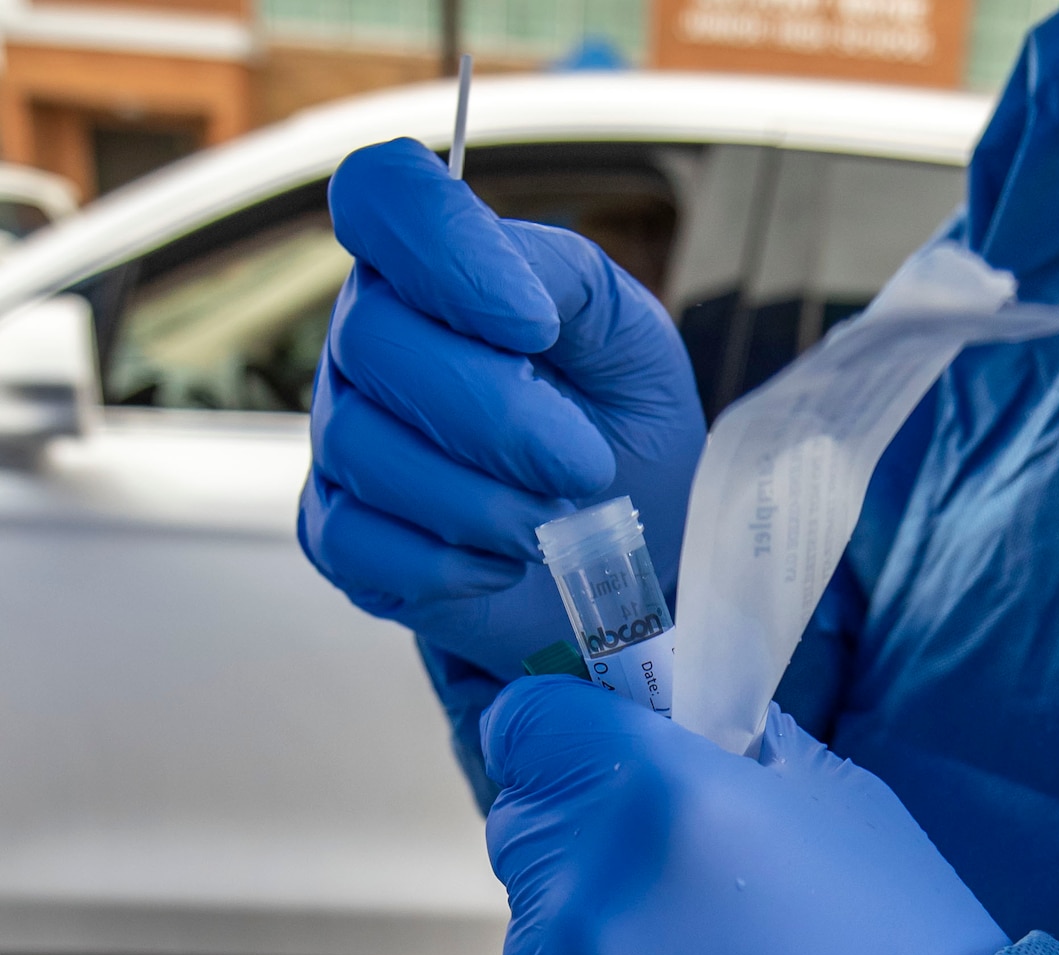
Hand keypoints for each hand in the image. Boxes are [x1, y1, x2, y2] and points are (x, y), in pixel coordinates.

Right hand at [298, 138, 704, 680]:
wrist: (620, 555)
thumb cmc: (618, 432)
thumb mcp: (627, 338)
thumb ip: (567, 280)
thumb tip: (513, 291)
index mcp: (433, 268)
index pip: (380, 193)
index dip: (441, 246)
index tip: (533, 325)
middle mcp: (370, 342)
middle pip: (374, 341)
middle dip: (494, 415)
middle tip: (584, 465)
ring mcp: (344, 440)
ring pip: (364, 449)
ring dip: (480, 499)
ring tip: (555, 523)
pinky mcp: (337, 537)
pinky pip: (351, 542)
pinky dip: (443, 562)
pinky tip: (503, 563)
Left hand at [483, 680, 1006, 954]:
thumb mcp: (845, 811)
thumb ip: (734, 754)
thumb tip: (663, 723)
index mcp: (656, 802)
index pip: (529, 729)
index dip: (564, 744)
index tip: (595, 771)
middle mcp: (588, 906)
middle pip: (527, 845)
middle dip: (587, 865)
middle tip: (691, 926)